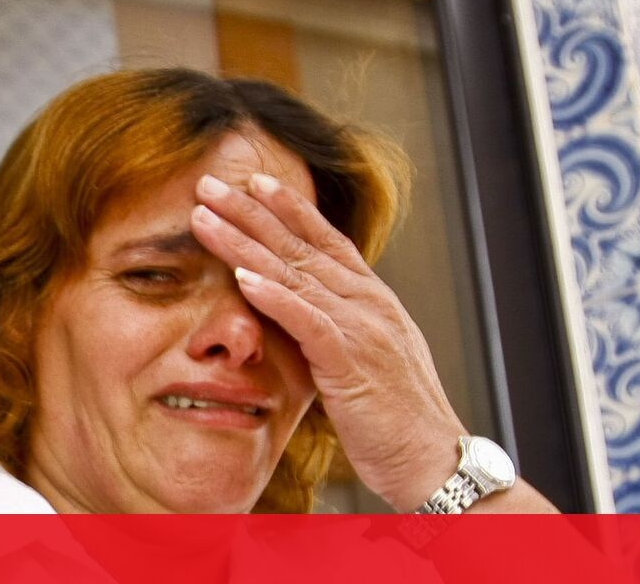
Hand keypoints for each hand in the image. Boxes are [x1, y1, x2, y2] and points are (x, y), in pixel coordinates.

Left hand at [190, 172, 466, 510]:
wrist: (433, 457)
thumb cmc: (400, 416)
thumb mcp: (370, 357)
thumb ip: (343, 326)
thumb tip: (310, 310)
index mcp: (372, 298)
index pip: (325, 239)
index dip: (289, 207)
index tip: (254, 181)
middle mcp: (367, 301)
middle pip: (299, 245)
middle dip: (251, 211)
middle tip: (209, 183)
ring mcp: (361, 327)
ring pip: (293, 273)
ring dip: (245, 243)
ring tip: (206, 218)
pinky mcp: (350, 360)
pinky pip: (306, 319)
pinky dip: (273, 295)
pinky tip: (242, 277)